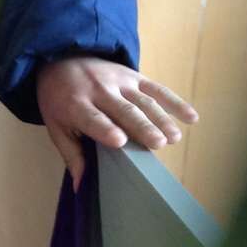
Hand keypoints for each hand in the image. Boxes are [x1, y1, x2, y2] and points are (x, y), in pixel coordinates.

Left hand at [37, 57, 198, 191]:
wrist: (63, 60)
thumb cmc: (59, 101)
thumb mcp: (55, 126)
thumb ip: (71, 154)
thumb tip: (79, 187)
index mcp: (76, 105)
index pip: (93, 118)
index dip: (106, 129)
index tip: (120, 141)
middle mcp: (100, 91)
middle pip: (125, 111)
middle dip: (142, 127)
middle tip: (159, 144)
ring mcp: (120, 82)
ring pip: (144, 101)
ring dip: (161, 119)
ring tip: (173, 138)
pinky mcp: (134, 76)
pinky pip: (157, 89)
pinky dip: (175, 102)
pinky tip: (191, 117)